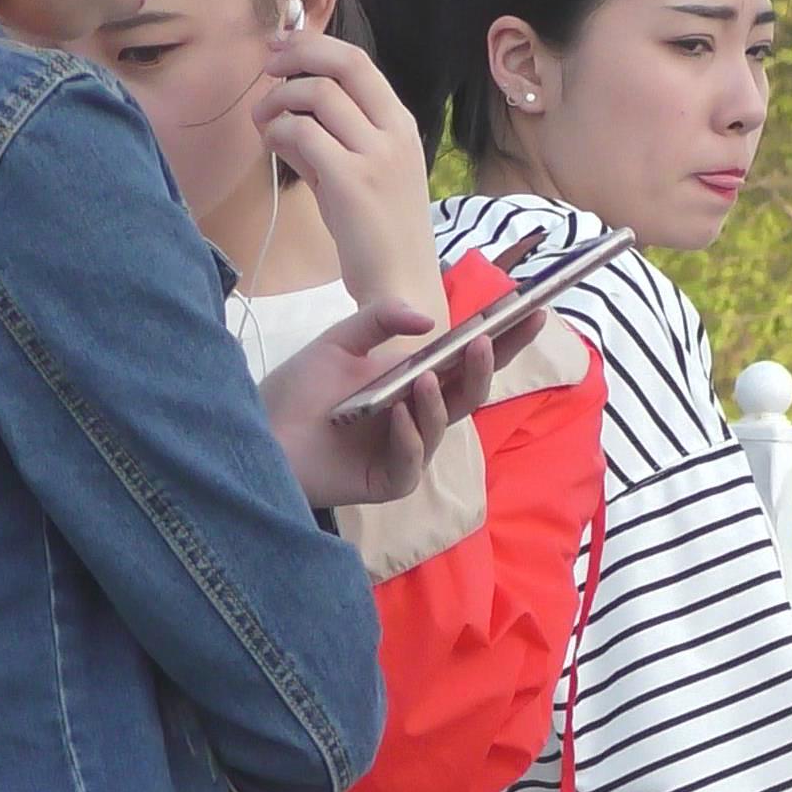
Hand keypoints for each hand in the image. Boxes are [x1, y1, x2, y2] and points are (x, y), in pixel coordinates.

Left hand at [254, 29, 445, 323]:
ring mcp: (375, 155)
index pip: (358, 62)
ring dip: (279, 98)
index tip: (282, 48)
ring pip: (318, 94)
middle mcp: (393, 132)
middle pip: (343, 63)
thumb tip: (285, 118)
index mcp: (400, 125)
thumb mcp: (359, 179)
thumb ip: (329, 144)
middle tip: (267, 66)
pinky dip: (278, 131)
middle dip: (297, 54)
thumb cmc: (378, 237)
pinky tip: (270, 144)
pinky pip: (303, 133)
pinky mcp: (351, 181)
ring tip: (260, 119)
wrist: (401, 288)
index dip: (315, 46)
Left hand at [261, 298, 492, 512]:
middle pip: (470, 394)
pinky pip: (412, 463)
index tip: (531, 310)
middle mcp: (418, 414)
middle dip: (487, 367)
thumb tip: (431, 321)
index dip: (502, 339)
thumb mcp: (340, 341)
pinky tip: (397, 417)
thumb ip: (380, 318)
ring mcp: (406, 449)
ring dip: (437, 403)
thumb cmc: (299, 390)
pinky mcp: (388, 481)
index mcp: (415, 379)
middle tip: (486, 343)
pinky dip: (409, 438)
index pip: (468, 360)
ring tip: (424, 379)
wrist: (260, 431)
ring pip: (443, 427)